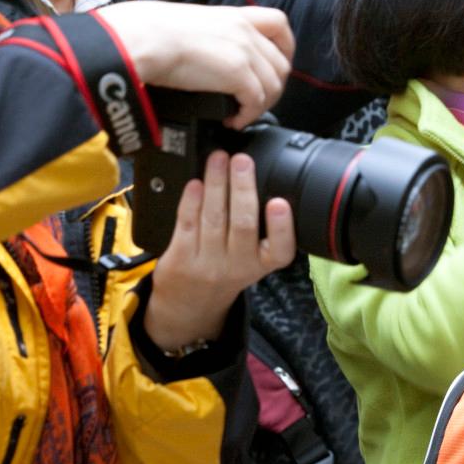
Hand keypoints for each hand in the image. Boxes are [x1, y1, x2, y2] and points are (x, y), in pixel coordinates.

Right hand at [94, 2, 293, 127]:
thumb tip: (208, 58)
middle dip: (272, 88)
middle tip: (253, 103)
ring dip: (261, 106)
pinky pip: (257, 101)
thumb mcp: (191, 25)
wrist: (141, 38)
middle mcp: (245, 30)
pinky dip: (248, 116)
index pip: (279, 24)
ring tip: (241, 115)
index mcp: (235, 15)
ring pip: (274, 85)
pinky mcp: (237, 72)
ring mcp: (244, 50)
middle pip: (281, 63)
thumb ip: (211, 37)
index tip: (274, 67)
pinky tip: (232, 120)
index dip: (285, 49)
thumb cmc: (151, 32)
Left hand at [143, 150, 297, 350]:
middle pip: (243, 224)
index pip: (280, 249)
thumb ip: (260, 228)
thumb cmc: (226, 271)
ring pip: (214, 218)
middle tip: (242, 160)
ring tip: (218, 159)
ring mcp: (208, 264)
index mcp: (262, 264)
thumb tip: (256, 176)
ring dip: (216, 184)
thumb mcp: (252, 260)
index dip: (282, 226)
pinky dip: (191, 200)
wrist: (190, 304)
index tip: (280, 202)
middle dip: (243, 188)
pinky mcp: (181, 259)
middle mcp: (238, 266)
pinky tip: (196, 182)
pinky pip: (187, 224)